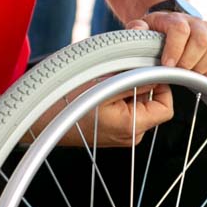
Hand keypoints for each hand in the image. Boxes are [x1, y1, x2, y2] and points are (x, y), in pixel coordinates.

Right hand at [23, 82, 174, 147]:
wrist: (40, 119)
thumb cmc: (67, 101)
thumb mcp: (104, 82)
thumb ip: (136, 78)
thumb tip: (158, 72)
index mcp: (131, 126)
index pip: (165, 107)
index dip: (161, 86)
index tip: (147, 70)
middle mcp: (130, 136)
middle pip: (153, 104)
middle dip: (143, 85)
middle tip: (122, 72)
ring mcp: (121, 136)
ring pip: (139, 105)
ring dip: (129, 89)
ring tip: (107, 81)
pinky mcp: (112, 132)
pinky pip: (126, 111)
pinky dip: (119, 97)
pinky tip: (102, 90)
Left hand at [130, 10, 206, 79]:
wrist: (174, 27)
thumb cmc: (158, 33)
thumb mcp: (144, 28)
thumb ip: (137, 28)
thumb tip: (136, 30)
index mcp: (176, 18)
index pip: (180, 30)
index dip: (175, 49)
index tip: (167, 64)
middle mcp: (198, 23)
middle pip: (201, 41)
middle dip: (189, 61)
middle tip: (177, 72)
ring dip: (202, 67)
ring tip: (189, 75)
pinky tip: (201, 77)